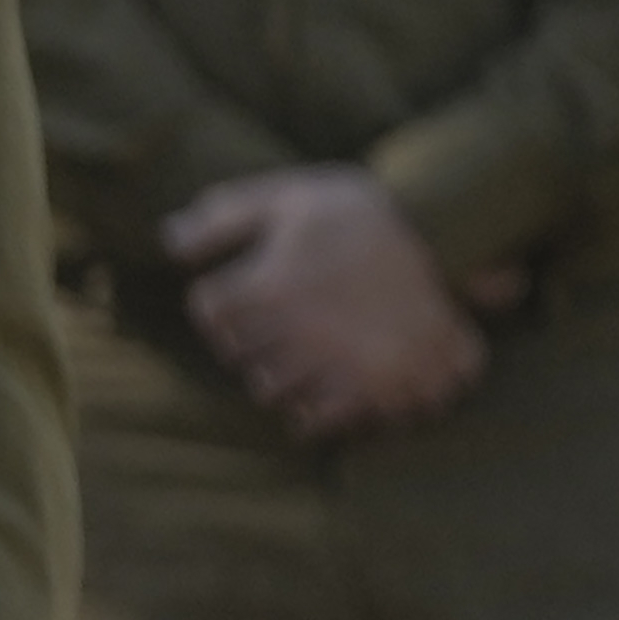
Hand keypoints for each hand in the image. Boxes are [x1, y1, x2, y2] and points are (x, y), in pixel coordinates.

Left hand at [162, 164, 488, 442]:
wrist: (450, 234)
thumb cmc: (358, 214)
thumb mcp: (287, 197)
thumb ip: (222, 218)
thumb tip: (168, 242)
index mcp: (267, 286)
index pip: (208, 312)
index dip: (220, 302)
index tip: (242, 293)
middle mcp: (296, 332)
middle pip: (238, 355)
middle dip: (249, 339)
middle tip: (278, 323)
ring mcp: (336, 365)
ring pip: (270, 390)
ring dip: (276, 374)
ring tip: (301, 352)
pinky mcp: (374, 389)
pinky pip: (314, 422)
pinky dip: (308, 412)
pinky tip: (319, 388)